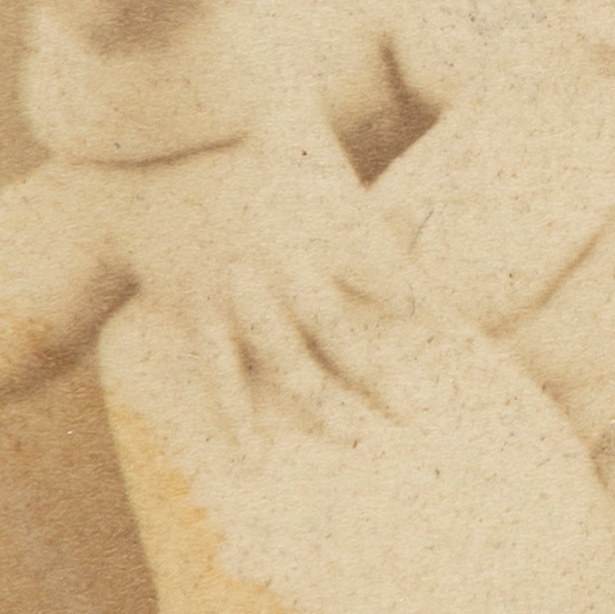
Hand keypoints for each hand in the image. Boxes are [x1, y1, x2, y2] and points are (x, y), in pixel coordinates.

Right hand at [91, 133, 435, 445]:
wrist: (161, 154)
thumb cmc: (257, 162)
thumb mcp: (318, 168)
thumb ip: (367, 208)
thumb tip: (427, 215)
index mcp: (320, 223)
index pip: (382, 269)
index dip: (417, 301)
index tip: (453, 337)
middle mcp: (283, 259)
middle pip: (338, 326)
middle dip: (375, 373)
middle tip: (411, 415)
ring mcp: (240, 289)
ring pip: (285, 358)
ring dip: (319, 402)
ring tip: (351, 438)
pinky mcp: (198, 309)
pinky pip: (220, 373)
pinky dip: (238, 419)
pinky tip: (255, 458)